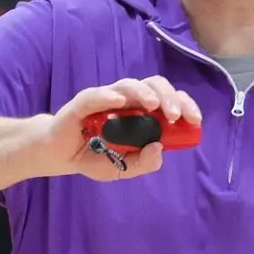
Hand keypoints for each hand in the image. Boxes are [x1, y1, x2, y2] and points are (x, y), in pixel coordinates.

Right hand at [43, 76, 201, 181]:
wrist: (59, 156)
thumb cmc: (93, 156)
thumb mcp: (122, 168)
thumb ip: (142, 163)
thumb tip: (159, 150)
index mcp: (141, 114)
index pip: (167, 100)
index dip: (184, 105)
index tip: (195, 120)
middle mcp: (127, 102)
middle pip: (154, 86)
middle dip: (169, 97)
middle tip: (175, 115)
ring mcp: (106, 99)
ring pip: (130, 85)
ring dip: (144, 93)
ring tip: (152, 106)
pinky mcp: (84, 103)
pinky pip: (97, 95)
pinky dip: (109, 95)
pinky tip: (119, 101)